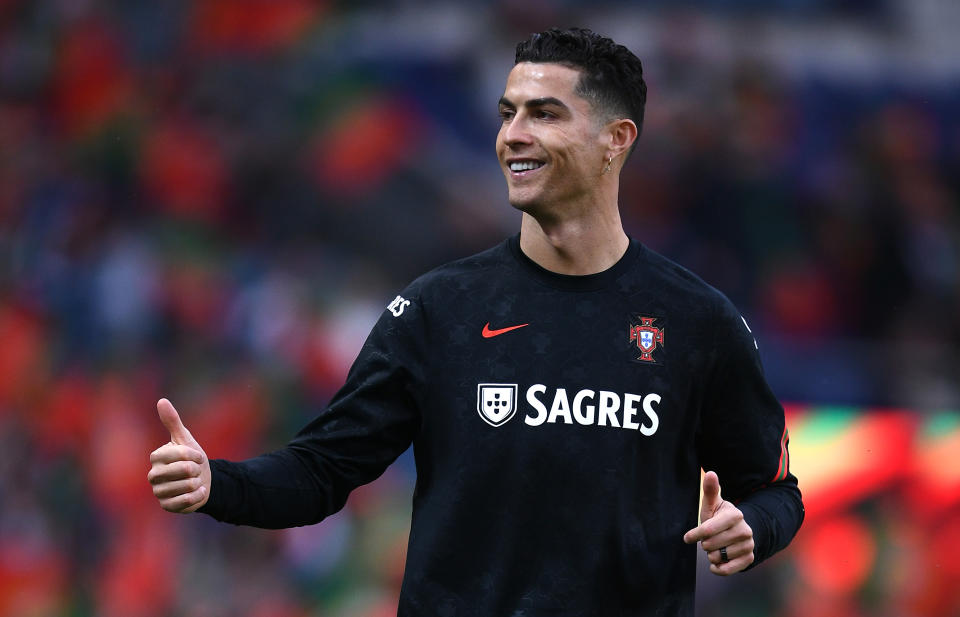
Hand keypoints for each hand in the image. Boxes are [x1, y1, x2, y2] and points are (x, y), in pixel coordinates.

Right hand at [147, 398, 210, 512]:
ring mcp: (158, 491)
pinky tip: (199, 491)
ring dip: (198, 482)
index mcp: (156, 457)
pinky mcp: (166, 506)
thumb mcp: (185, 439)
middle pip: (183, 470)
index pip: (178, 454)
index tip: (199, 456)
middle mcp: (153, 475)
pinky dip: (198, 496)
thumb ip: (172, 421)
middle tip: (196, 470)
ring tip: (195, 481)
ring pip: (186, 486)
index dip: (193, 455)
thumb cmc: (192, 458)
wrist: (202, 481)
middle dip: (197, 469)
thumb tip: (161, 400)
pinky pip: (185, 501)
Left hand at [682, 471, 753, 574]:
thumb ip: (710, 490)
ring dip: (711, 555)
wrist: (736, 531)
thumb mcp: (712, 504)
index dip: (695, 535)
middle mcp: (744, 530)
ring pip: (717, 557)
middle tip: (709, 539)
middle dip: (705, 543)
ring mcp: (748, 545)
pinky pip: (727, 570)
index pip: (707, 530)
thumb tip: (710, 473)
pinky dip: (718, 569)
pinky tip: (717, 562)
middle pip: (710, 545)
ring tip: (716, 547)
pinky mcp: (749, 559)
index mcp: (734, 515)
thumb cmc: (718, 517)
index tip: (687, 537)